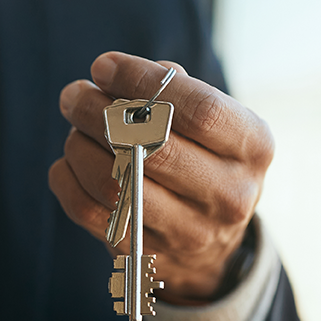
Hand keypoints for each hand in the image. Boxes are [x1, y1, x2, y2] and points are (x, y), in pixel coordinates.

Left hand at [49, 52, 273, 303]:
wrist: (211, 246)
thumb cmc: (204, 161)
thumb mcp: (213, 124)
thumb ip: (174, 91)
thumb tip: (115, 79)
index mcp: (252, 148)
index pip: (200, 110)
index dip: (143, 82)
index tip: (102, 66)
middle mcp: (229, 195)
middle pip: (153, 148)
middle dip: (100, 114)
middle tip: (74, 95)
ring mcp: (189, 232)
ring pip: (115, 183)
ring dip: (80, 147)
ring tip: (74, 129)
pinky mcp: (146, 254)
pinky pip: (90, 213)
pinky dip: (68, 180)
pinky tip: (68, 161)